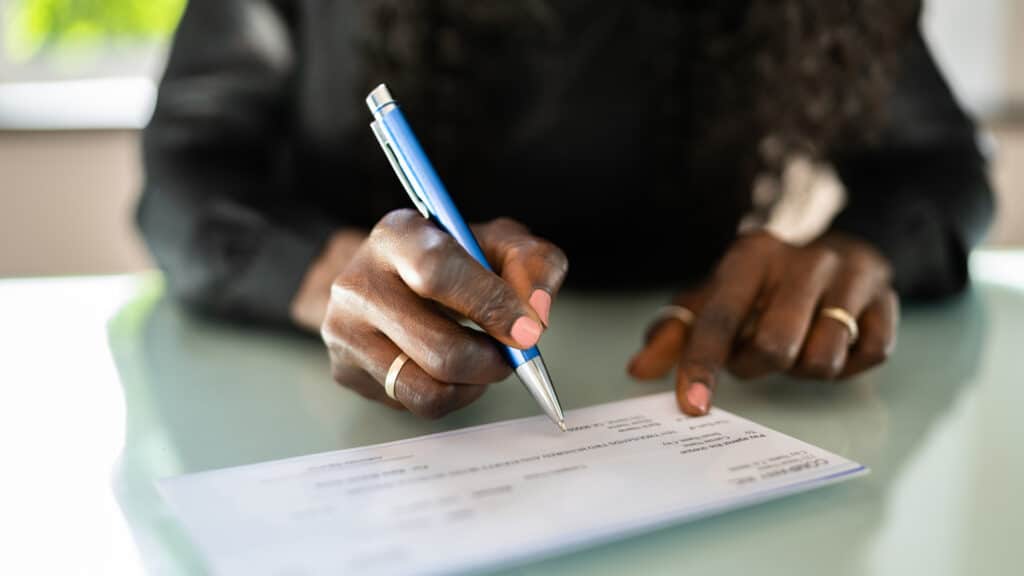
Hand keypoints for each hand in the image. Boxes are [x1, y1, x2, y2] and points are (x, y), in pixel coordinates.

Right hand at [320, 209, 568, 417]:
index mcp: (397, 236)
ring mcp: (345, 331)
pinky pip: (415, 405)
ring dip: (473, 384)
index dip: (489, 304)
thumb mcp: (498, 243)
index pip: (438, 271)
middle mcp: (359, 282)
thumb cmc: (451, 260)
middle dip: (492, 361)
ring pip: (428, 389)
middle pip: (440, 349)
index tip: (526, 330)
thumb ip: (533, 264)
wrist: (387, 277)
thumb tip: (536, 314)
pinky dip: (451, 395)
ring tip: (482, 361)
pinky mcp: (346, 370)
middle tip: (511, 354)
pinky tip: (453, 371)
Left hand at [628, 230, 898, 415]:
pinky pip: (869, 356)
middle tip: (758, 355)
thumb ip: (674, 335)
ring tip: (800, 343)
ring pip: (824, 358)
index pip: (719, 317)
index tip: (693, 406)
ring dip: (805, 368)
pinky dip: (849, 365)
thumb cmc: (764, 287)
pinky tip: (836, 341)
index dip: (702, 364)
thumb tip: (638, 370)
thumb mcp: (714, 299)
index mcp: (750, 255)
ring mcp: (851, 277)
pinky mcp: (888, 299)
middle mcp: (803, 259)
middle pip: (774, 345)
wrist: (837, 251)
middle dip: (759, 366)